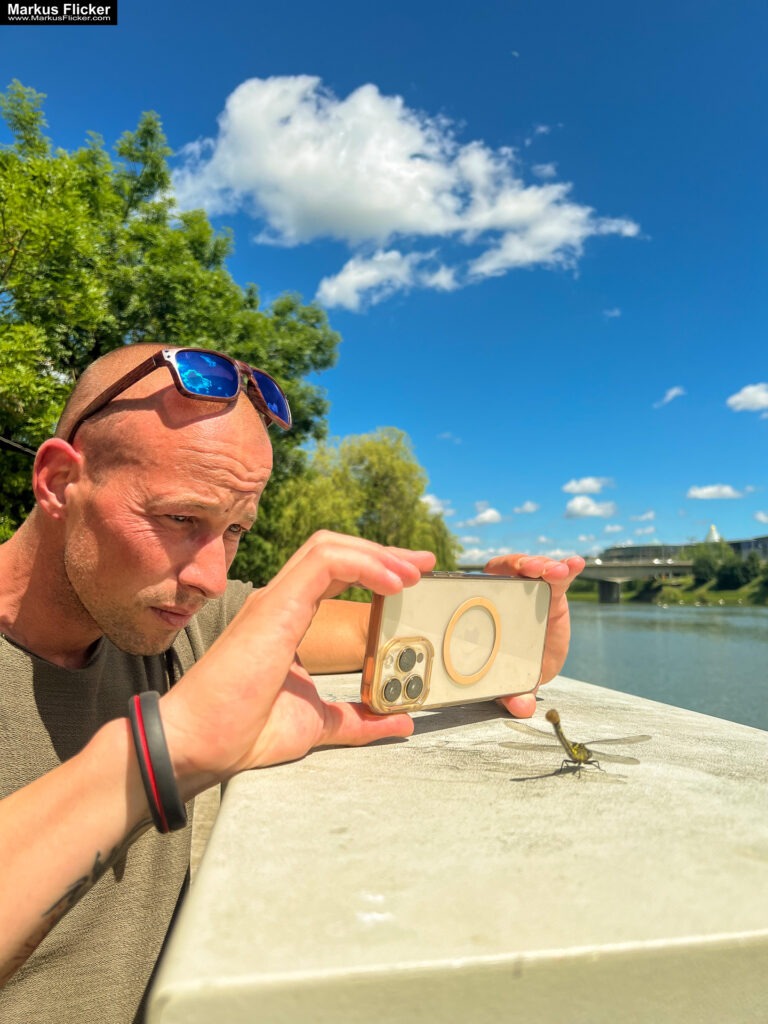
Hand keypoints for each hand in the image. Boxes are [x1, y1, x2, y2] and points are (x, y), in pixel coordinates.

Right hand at [161, 532, 435, 791]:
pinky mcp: (275, 605)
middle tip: (424, 563)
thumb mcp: (317, 724)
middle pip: (336, 551)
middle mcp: (280, 601)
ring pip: (329, 547)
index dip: (375, 567)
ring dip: (377, 553)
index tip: (412, 577)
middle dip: (383, 552)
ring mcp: (276, 600)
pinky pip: (325, 562)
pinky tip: (393, 583)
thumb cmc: (242, 731)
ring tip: (413, 571)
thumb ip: (356, 719)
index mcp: (287, 619)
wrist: (201, 744)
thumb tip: (397, 720)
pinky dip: (364, 564)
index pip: (335, 573)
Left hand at [483, 553, 584, 718]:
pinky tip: (576, 564)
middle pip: (509, 570)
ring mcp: (530, 590)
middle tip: (535, 570)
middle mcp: (506, 594)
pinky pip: (560, 577)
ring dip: (546, 566)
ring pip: (536, 570)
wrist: (531, 668)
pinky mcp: (553, 593)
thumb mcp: (510, 683)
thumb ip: (513, 695)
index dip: (492, 575)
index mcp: (486, 608)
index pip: (484, 583)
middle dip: (521, 564)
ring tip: (559, 570)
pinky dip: (567, 568)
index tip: (504, 577)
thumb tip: (523, 708)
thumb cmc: (511, 669)